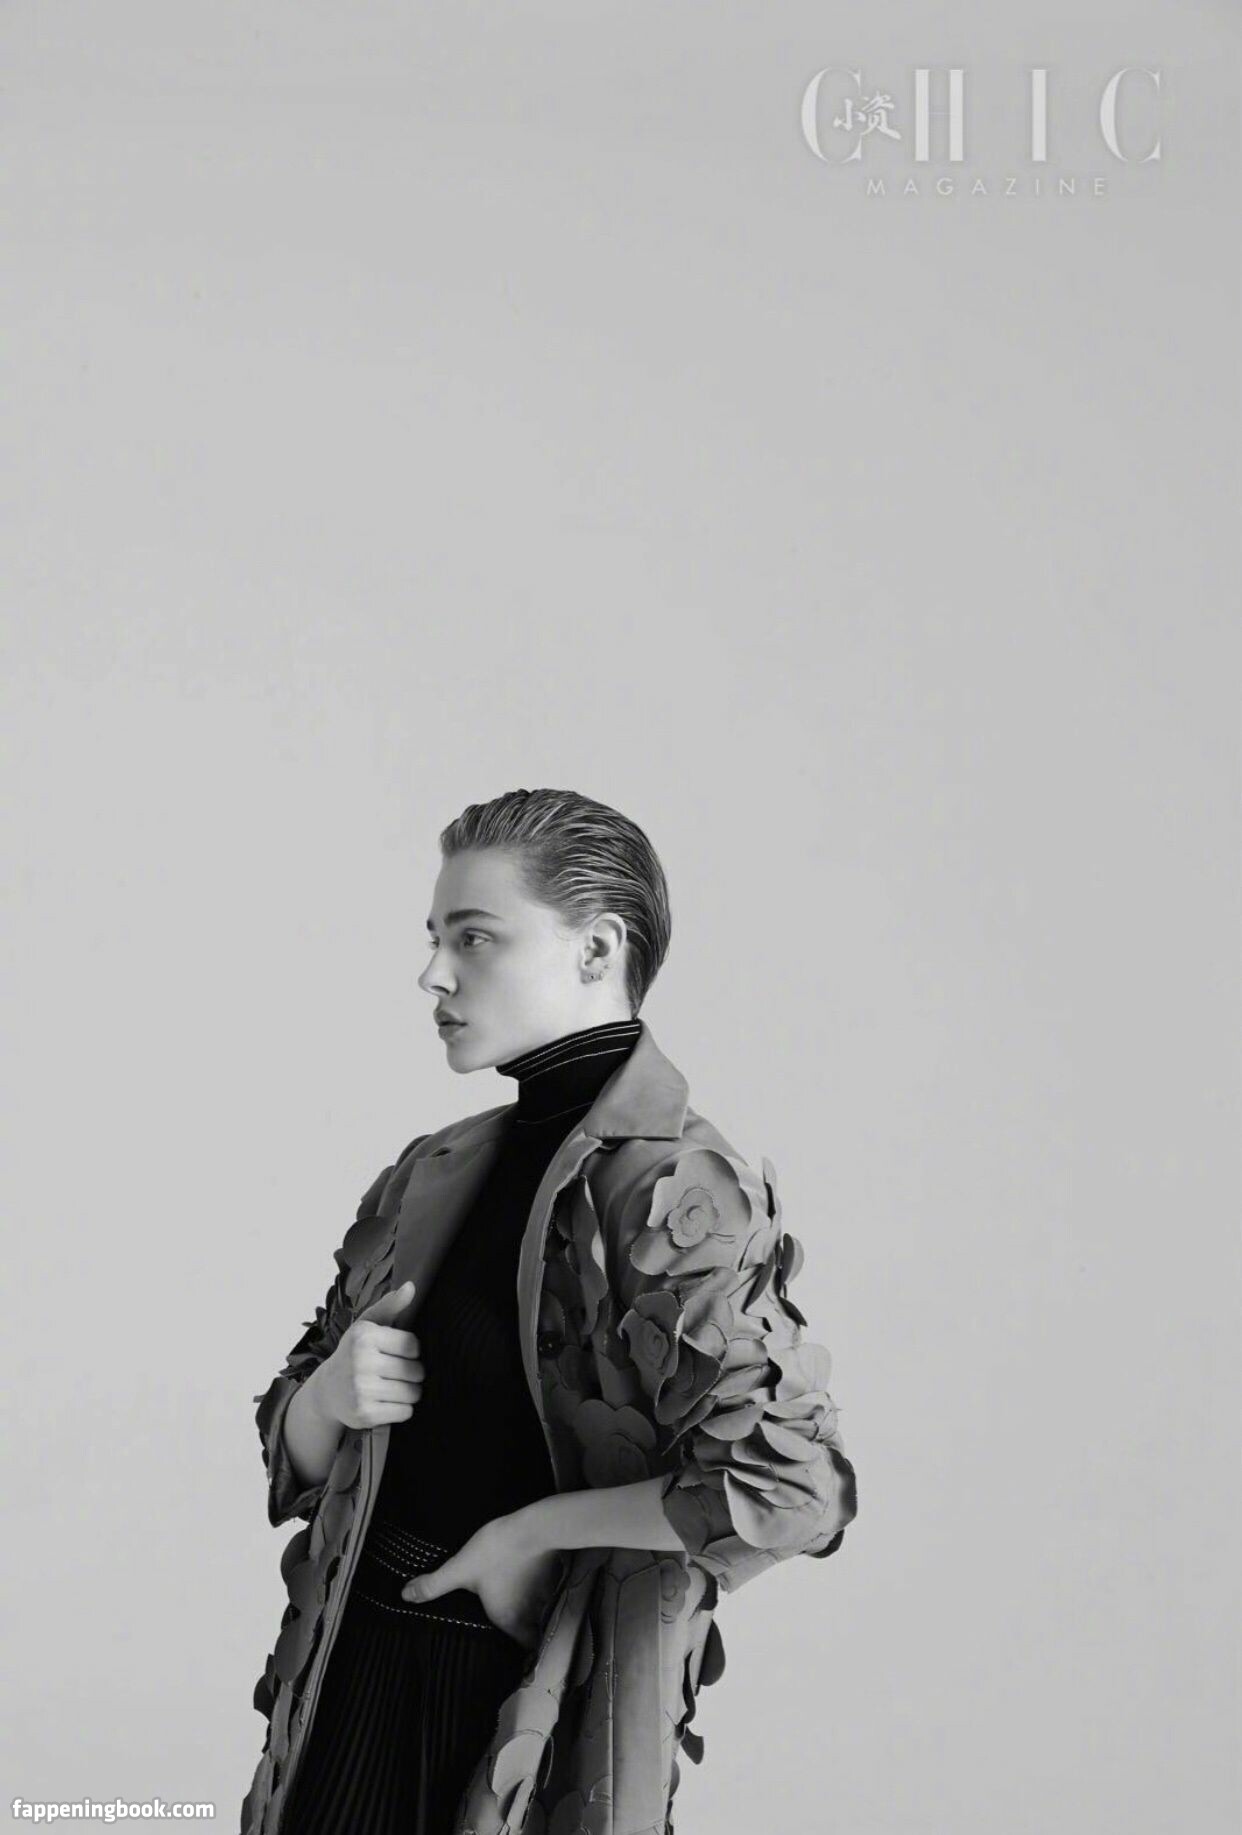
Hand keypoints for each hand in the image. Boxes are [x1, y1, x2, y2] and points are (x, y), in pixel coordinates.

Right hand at [307, 1279, 424, 1431]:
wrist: (327, 1390)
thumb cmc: (354, 1353)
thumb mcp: (367, 1325)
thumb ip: (391, 1305)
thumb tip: (412, 1286)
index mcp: (364, 1337)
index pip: (413, 1345)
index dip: (411, 1351)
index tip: (398, 1352)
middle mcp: (361, 1362)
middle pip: (415, 1371)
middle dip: (413, 1373)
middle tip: (396, 1372)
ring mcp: (362, 1390)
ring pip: (413, 1393)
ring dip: (409, 1392)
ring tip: (393, 1387)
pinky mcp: (365, 1414)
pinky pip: (405, 1413)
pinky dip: (401, 1409)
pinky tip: (387, 1402)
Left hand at [399, 1512, 565, 1650]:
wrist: (534, 1526)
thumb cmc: (495, 1552)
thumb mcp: (460, 1568)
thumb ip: (434, 1585)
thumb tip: (405, 1596)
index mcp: (508, 1620)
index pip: (524, 1647)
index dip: (523, 1651)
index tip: (516, 1649)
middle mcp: (530, 1613)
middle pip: (532, 1629)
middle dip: (526, 1627)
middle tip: (514, 1619)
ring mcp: (545, 1594)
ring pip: (540, 1609)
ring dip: (533, 1606)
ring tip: (519, 1596)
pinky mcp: (553, 1575)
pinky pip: (547, 1589)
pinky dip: (539, 1586)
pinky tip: (528, 1575)